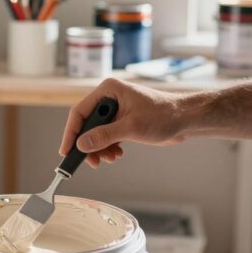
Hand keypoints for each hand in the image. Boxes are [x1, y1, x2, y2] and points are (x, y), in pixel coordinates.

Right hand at [59, 78, 191, 166]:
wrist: (185, 120)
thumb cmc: (163, 116)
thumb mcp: (132, 127)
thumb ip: (104, 136)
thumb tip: (81, 145)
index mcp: (108, 90)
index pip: (80, 112)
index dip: (71, 133)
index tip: (66, 151)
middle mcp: (109, 98)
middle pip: (86, 124)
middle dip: (88, 144)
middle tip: (91, 162)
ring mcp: (115, 110)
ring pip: (96, 133)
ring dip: (99, 148)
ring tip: (109, 158)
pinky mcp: (122, 121)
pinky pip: (106, 136)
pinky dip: (108, 147)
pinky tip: (117, 154)